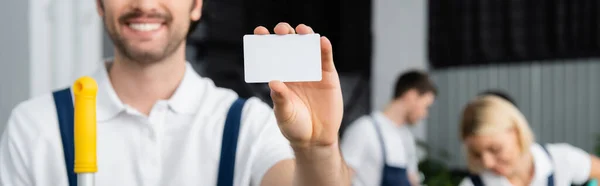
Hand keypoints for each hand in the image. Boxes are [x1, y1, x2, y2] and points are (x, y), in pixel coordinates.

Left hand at [253, 23, 343, 147]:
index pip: (271, 53)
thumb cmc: (294, 126)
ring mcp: (312, 70)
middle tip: (281, 31)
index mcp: (280, 75)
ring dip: (305, 35)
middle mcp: (295, 69)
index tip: (259, 32)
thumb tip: (274, 82)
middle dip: (285, 33)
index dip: (264, 40)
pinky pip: (326, 59)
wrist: (315, 139)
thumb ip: (280, 99)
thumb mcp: (283, 114)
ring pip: (308, 47)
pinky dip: (324, 48)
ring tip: (301, 31)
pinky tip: (321, 41)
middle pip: (289, 44)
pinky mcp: (328, 76)